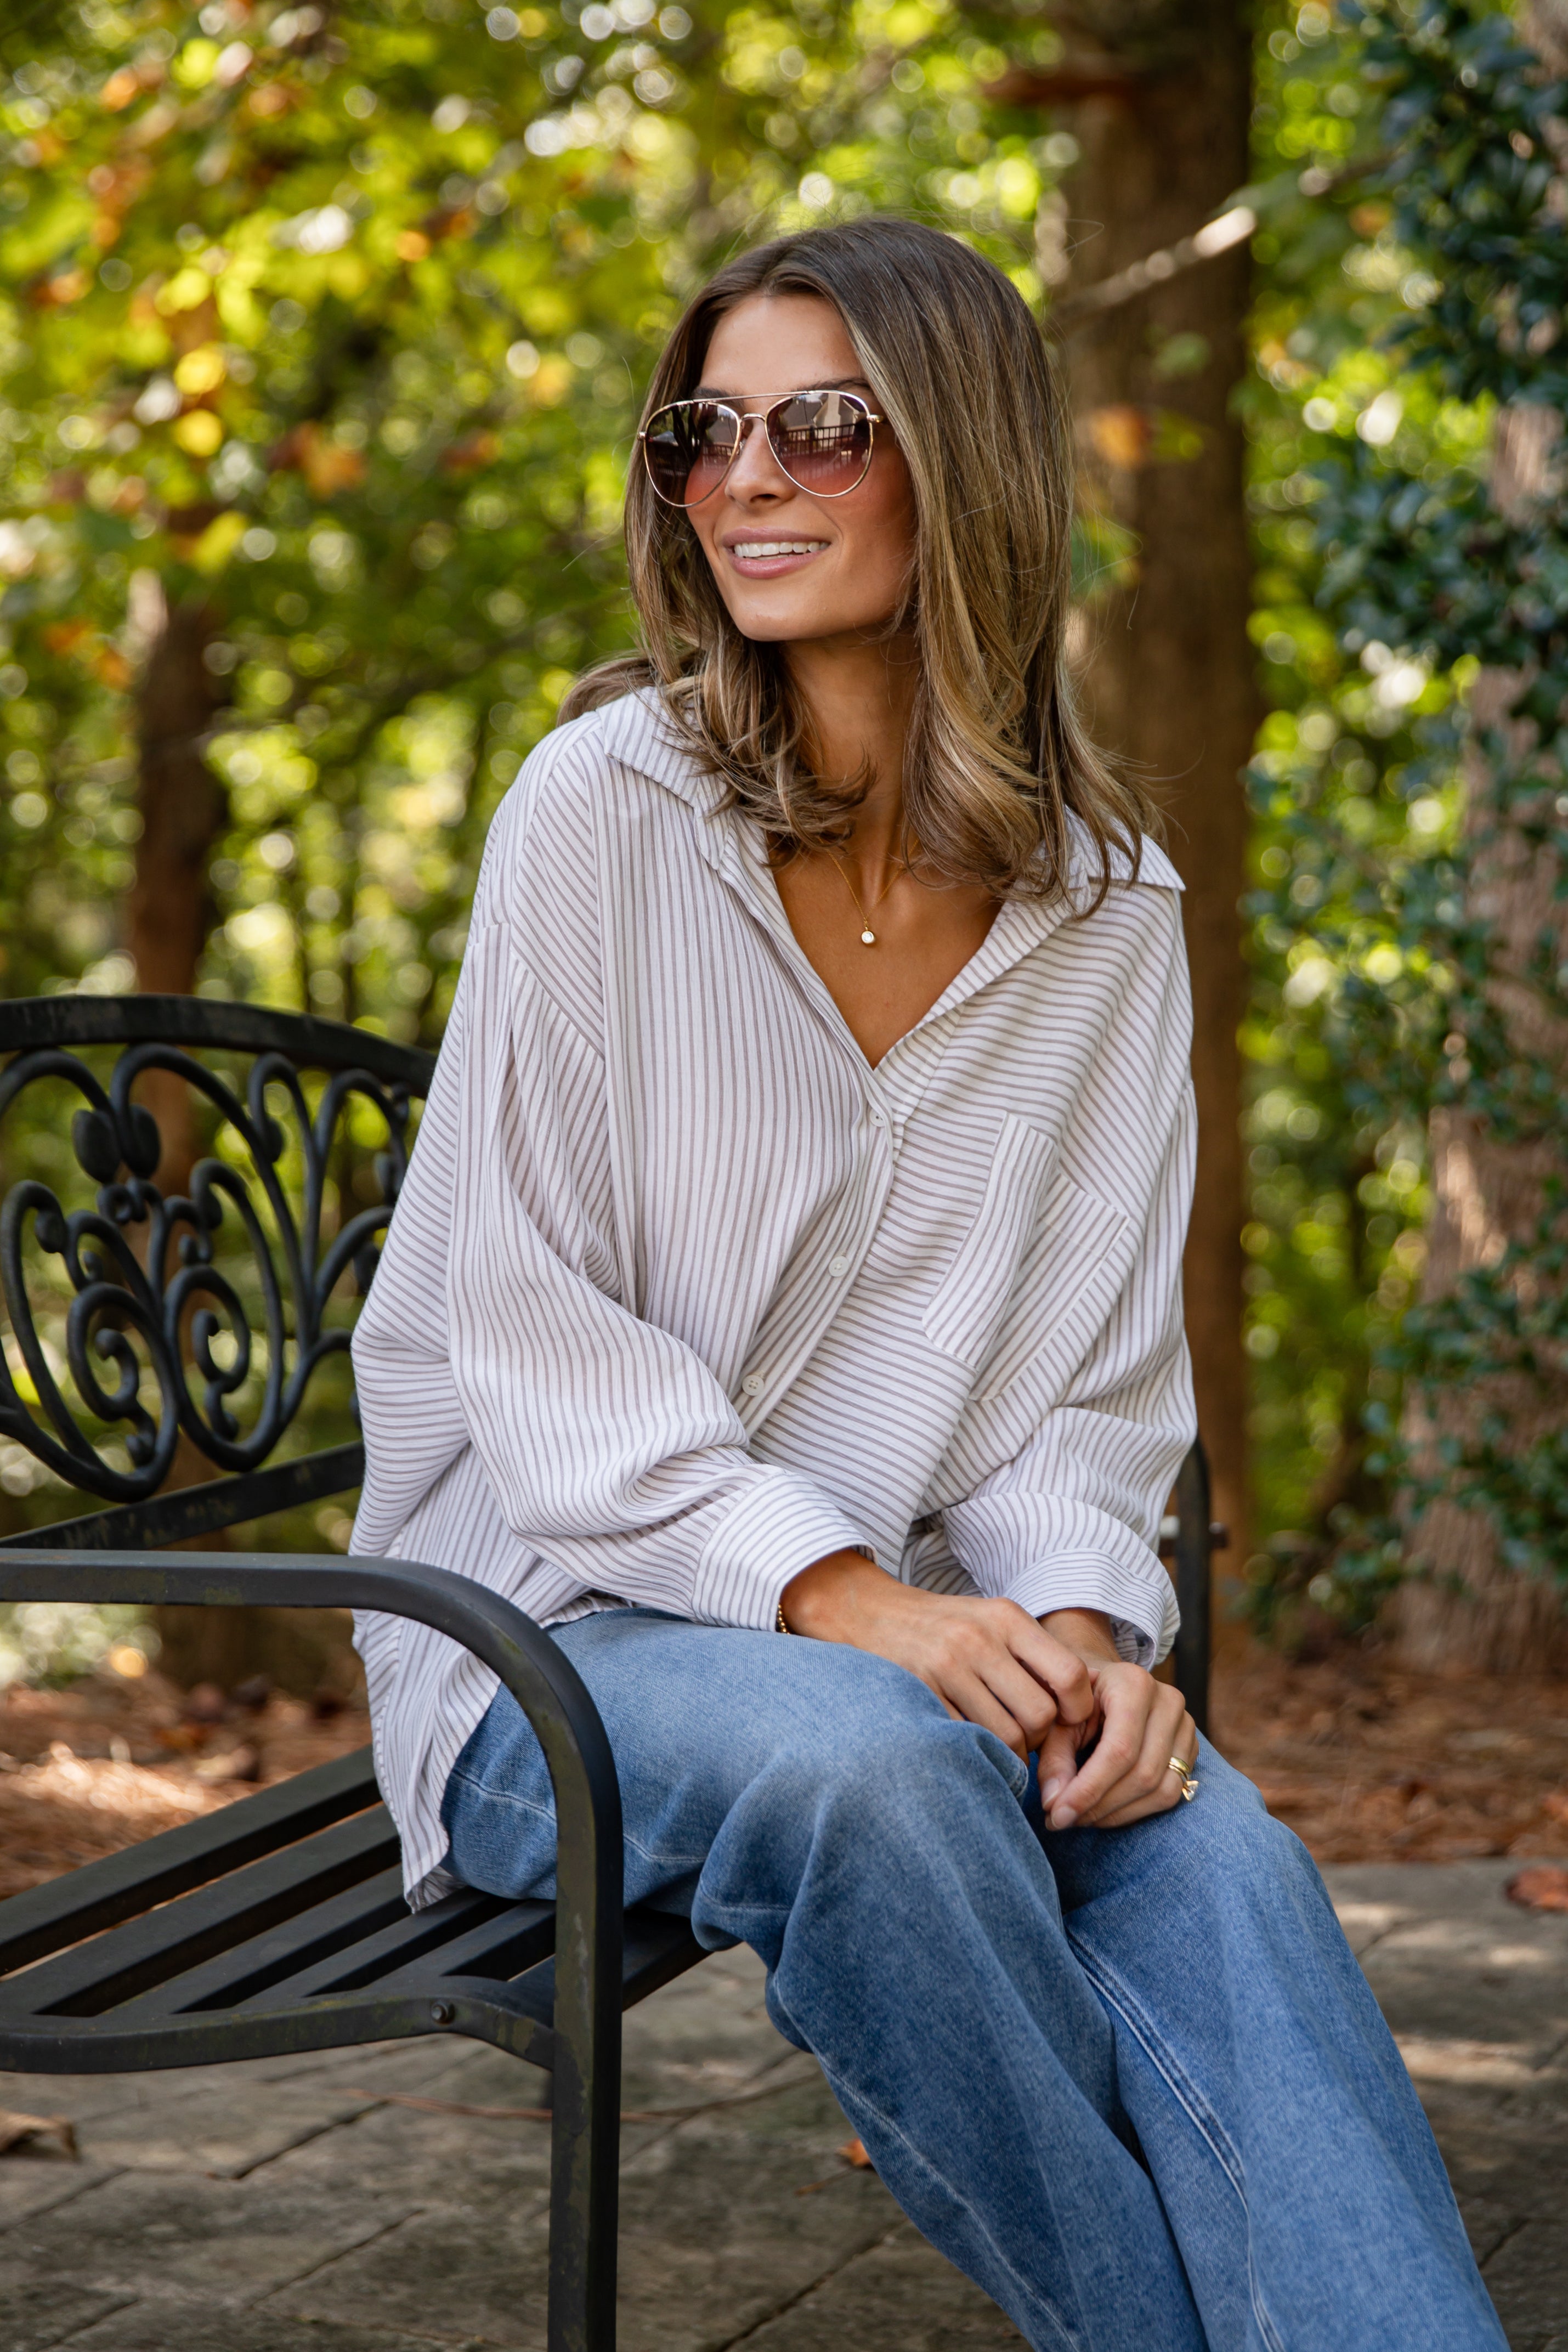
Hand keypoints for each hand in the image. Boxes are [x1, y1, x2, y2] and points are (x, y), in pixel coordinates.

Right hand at [779, 1552, 1097, 1768]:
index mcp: (1006, 1618)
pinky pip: (966, 1740)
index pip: (1069, 1676)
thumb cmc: (941, 1624)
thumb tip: (1080, 1699)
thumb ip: (1032, 1653)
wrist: (866, 1612)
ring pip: (1006, 1736)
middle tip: (1026, 1737)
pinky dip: (975, 1751)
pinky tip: (969, 1742)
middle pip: (1039, 1715)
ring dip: (1009, 1752)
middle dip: (1040, 1738)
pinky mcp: (919, 1692)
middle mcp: (979, 1640)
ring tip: (998, 1743)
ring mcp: (946, 1667)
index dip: (1077, 1710)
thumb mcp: (990, 1619)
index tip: (1067, 1722)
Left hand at [1034, 1608, 1197, 1832]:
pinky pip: (1171, 1793)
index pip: (1119, 1750)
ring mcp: (1186, 1726)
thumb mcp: (1058, 1721)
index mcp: (1133, 1684)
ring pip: (1162, 1790)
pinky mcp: (1190, 1749)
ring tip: (1082, 1818)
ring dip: (1118, 1814)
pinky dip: (1135, 1811)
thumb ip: (1055, 1760)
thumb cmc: (1078, 1702)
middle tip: (1064, 1820)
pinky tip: (1106, 1811)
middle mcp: (1168, 1702)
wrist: (1106, 1685)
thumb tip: (1056, 1806)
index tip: (1058, 1815)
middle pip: (1143, 1774)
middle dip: (1100, 1806)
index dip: (1089, 1789)